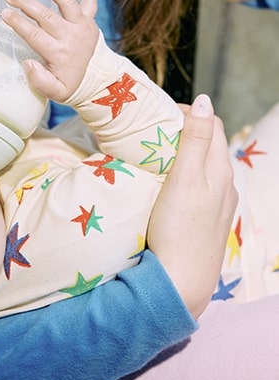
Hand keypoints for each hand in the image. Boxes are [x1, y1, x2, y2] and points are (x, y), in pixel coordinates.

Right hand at [1, 0, 98, 102]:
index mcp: (59, 53)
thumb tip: (27, 63)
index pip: (34, 35)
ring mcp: (82, 26)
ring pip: (67, 2)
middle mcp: (71, 36)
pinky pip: (91, 0)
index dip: (18, 23)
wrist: (98, 82)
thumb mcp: (55, 92)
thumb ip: (39, 81)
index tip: (4, 14)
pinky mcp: (90, 21)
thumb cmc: (71, 85)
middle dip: (26, 3)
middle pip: (46, 15)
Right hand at [147, 94, 237, 318]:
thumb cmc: (179, 227)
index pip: (211, 124)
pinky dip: (184, 173)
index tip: (159, 114)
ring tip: (156, 153)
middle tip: (153, 131)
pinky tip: (167, 182)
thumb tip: (204, 100)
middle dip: (184, 130)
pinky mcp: (207, 218)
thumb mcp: (186, 178)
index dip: (188, 112)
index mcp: (220, 168)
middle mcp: (225, 183)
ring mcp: (218, 202)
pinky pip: (200, 184)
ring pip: (204, 164)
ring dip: (183, 152)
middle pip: (208, 143)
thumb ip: (195, 140)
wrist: (182, 278)